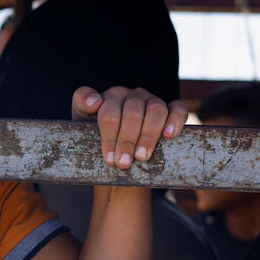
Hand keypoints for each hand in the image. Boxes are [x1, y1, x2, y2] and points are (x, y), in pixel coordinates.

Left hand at [72, 86, 187, 169]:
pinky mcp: (169, 109)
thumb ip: (81, 106)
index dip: (109, 136)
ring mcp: (151, 100)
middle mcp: (131, 95)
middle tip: (123, 164)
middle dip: (127, 141)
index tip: (108, 158)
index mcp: (110, 98)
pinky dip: (175, 120)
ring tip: (141, 157)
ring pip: (155, 110)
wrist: (116, 154)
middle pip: (132, 113)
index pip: (110, 111)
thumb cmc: (96, 138)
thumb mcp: (82, 125)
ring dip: (149, 135)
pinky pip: (178, 109)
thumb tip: (94, 101)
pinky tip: (169, 135)